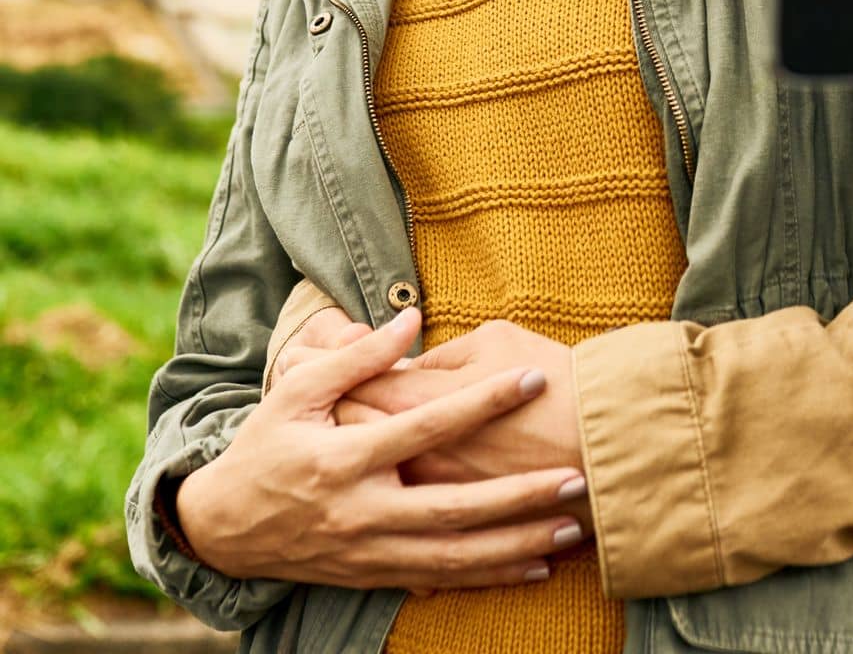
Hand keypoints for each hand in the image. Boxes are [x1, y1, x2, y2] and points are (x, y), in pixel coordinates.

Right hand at [174, 308, 584, 588]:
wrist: (222, 529)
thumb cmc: (266, 446)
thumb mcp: (296, 392)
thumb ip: (357, 359)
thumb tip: (410, 322)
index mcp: (344, 459)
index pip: (427, 426)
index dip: (482, 401)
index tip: (532, 379)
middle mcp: (361, 511)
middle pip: (454, 508)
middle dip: (519, 496)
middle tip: (577, 477)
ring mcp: (369, 551)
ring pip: (455, 556)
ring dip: (517, 545)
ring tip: (572, 529)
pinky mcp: (373, 576)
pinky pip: (441, 581)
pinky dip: (490, 576)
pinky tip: (535, 568)